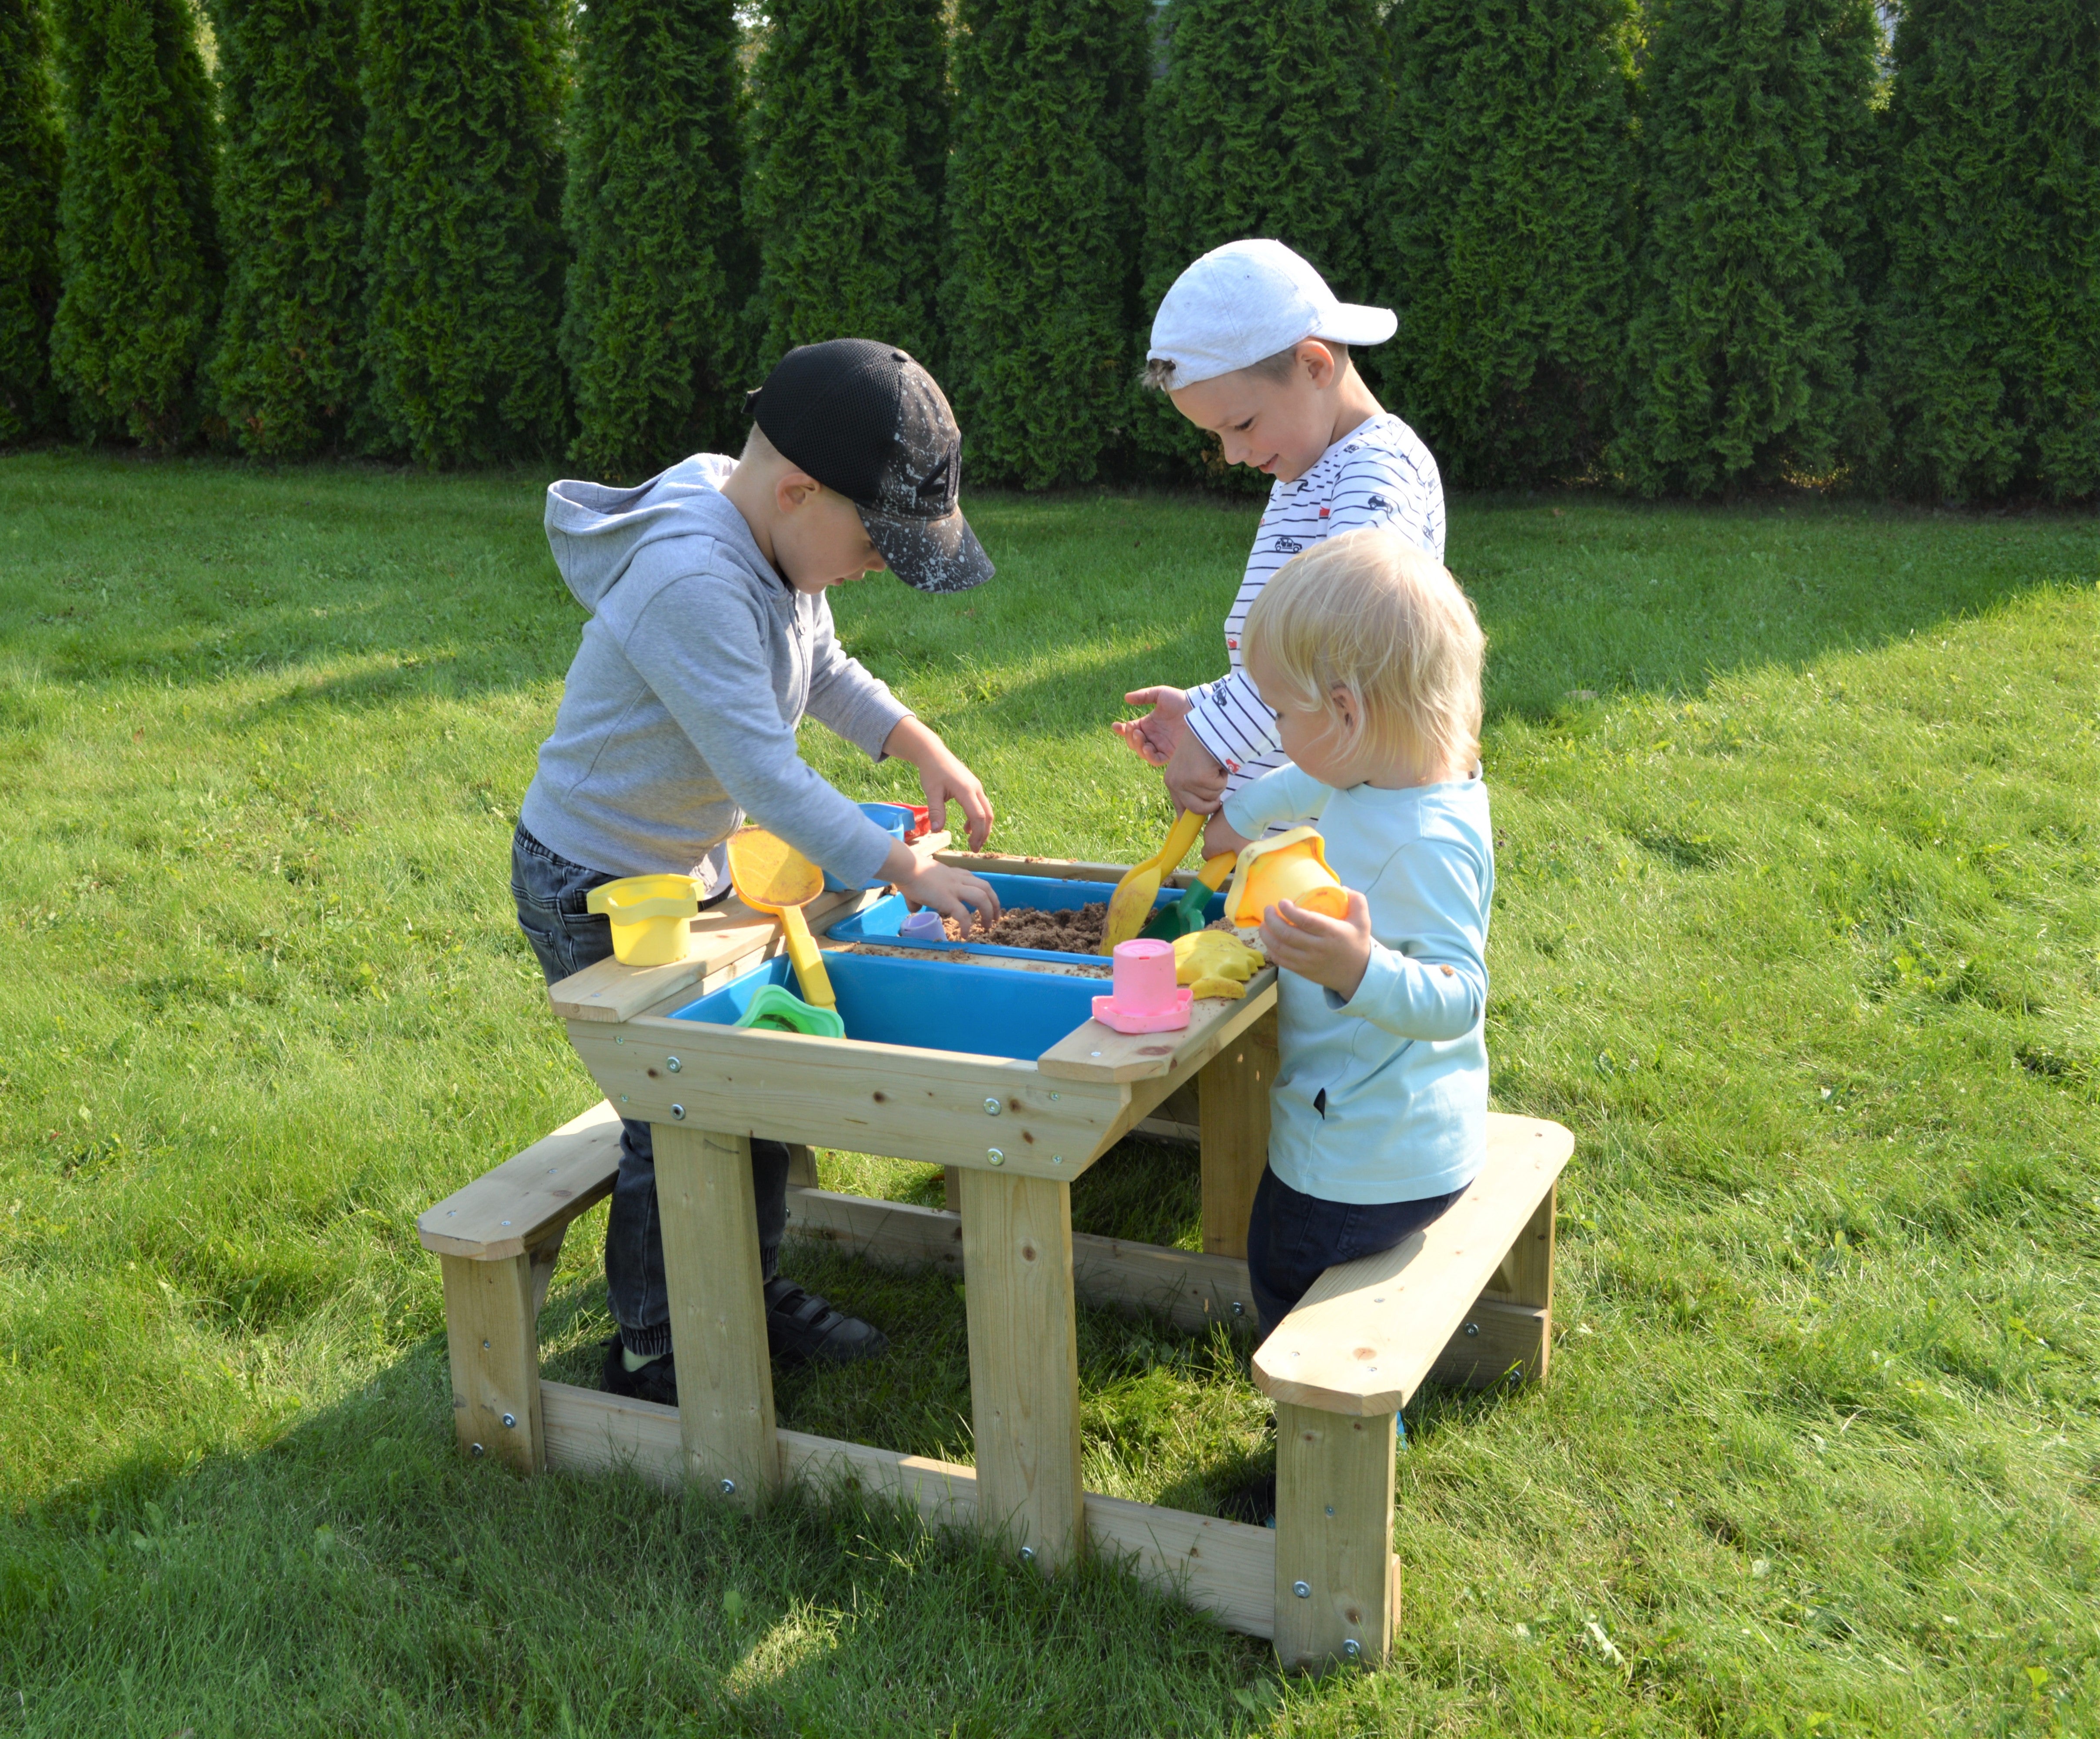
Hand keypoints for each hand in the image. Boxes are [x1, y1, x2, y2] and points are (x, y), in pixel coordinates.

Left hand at [883, 716, 993, 849]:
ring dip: (982, 827)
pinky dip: (977, 819)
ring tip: (973, 841)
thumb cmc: (931, 771)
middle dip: (983, 834)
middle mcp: (975, 788)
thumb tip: (937, 831)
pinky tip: (967, 828)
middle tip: (975, 849)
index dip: (977, 834)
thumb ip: (936, 811)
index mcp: (966, 790)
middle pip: (987, 815)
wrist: (933, 753)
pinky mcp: (973, 787)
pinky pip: (981, 805)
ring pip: (986, 811)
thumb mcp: (931, 792)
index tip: (971, 847)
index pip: (978, 816)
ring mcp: (976, 787)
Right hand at [886, 845, 1001, 927]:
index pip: (974, 880)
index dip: (984, 892)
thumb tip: (914, 907)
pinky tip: (964, 935)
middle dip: (994, 903)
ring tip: (987, 927)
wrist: (906, 867)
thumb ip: (918, 897)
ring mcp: (955, 889)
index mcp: (953, 874)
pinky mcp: (948, 899)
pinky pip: (963, 915)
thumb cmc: (908, 873)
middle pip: (986, 888)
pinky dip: (967, 926)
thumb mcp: (919, 884)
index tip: (986, 903)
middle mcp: (958, 880)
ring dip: (988, 913)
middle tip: (995, 917)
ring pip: (982, 898)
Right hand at [1113, 686, 1189, 766]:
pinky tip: (1147, 747)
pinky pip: (1156, 760)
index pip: (1131, 730)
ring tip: (1140, 735)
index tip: (1115, 726)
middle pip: (1134, 743)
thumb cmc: (1180, 699)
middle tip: (1134, 729)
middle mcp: (1153, 736)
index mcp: (1148, 724)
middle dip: (1130, 737)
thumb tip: (1126, 698)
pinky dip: (1148, 756)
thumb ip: (1143, 696)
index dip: (1121, 730)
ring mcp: (1161, 745)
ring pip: (1142, 752)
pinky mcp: (1170, 753)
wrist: (1196, 708)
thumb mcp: (1160, 694)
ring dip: (1137, 746)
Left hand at [1163, 727, 1227, 812]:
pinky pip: (1219, 787)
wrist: (1207, 728)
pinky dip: (1223, 776)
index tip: (1198, 825)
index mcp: (1171, 782)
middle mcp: (1175, 783)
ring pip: (1211, 798)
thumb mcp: (1191, 769)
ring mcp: (1186, 782)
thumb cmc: (1202, 747)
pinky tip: (1216, 762)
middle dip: (1211, 803)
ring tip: (1213, 766)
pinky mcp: (1199, 778)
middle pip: (1197, 810)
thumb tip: (1200, 814)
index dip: (1190, 818)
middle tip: (1216, 789)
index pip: (1180, 810)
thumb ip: (1192, 789)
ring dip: (1218, 784)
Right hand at [1203, 812, 1250, 859]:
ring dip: (1223, 834)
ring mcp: (1211, 821)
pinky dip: (1226, 824)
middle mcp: (1207, 833)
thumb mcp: (1244, 850)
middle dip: (1220, 846)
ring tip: (1238, 833)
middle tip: (1234, 846)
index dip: (1213, 858)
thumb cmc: (1242, 833)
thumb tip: (1246, 868)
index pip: (1206, 855)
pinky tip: (1237, 823)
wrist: (1245, 809)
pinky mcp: (1217, 811)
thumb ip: (1244, 861)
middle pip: (1211, 843)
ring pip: (1215, 832)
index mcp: (1211, 845)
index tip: (1223, 858)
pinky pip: (1219, 821)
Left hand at [1257, 889, 1372, 1001]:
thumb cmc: (1357, 944)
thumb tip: (1342, 887)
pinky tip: (1269, 940)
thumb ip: (1357, 901)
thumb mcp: (1363, 921)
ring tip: (1263, 924)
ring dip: (1266, 935)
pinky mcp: (1302, 971)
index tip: (1282, 902)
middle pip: (1287, 934)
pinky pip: (1281, 961)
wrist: (1358, 975)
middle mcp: (1318, 948)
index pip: (1306, 921)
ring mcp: (1308, 961)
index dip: (1290, 911)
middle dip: (1272, 920)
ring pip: (1280, 948)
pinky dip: (1271, 950)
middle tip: (1267, 909)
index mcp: (1332, 933)